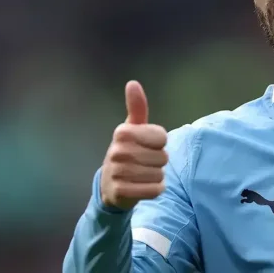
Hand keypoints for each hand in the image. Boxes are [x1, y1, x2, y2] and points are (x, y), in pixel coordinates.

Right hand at [100, 80, 168, 209]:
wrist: (110, 186)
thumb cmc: (128, 152)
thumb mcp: (132, 129)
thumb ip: (137, 107)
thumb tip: (133, 83)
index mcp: (122, 132)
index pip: (162, 138)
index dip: (160, 144)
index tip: (147, 145)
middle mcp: (117, 151)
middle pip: (163, 157)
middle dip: (158, 162)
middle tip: (144, 163)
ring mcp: (118, 172)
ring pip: (159, 174)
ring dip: (156, 176)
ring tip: (142, 174)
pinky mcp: (121, 192)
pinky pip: (155, 190)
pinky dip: (155, 190)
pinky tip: (143, 186)